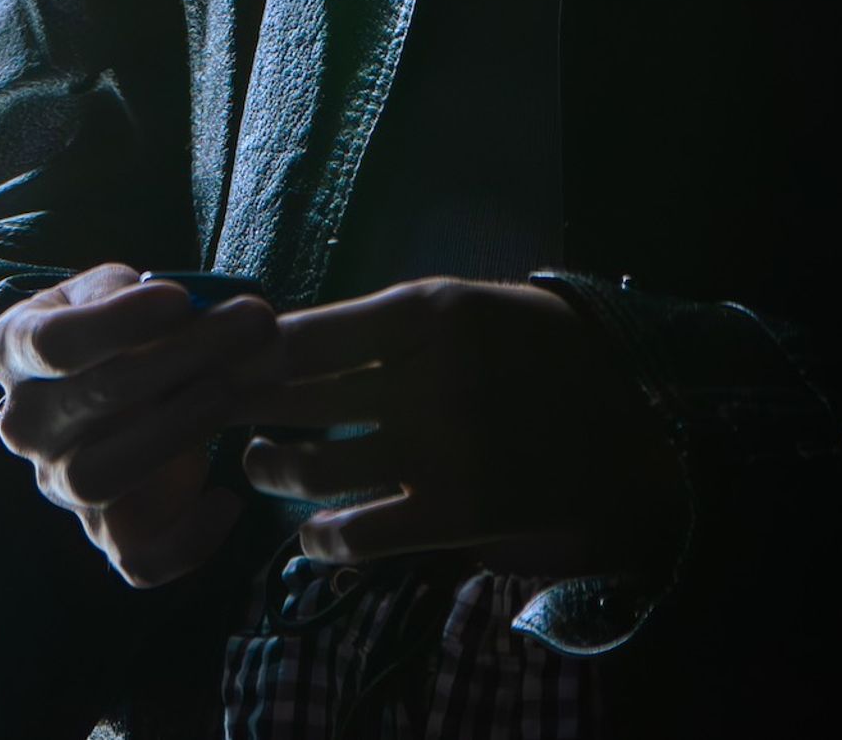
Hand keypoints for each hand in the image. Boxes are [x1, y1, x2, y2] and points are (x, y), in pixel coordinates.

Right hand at [0, 263, 283, 587]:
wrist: (105, 394)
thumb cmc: (116, 330)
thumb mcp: (115, 290)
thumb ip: (147, 291)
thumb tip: (205, 307)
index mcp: (16, 350)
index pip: (53, 343)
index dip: (118, 322)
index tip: (180, 299)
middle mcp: (26, 424)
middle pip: (92, 398)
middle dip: (179, 358)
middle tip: (250, 327)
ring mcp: (60, 485)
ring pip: (99, 478)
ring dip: (173, 432)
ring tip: (228, 392)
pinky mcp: (104, 534)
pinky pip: (136, 560)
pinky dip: (185, 543)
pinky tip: (228, 499)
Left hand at [239, 279, 677, 575]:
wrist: (631, 423)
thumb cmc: (534, 349)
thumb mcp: (465, 303)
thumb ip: (384, 321)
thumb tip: (281, 334)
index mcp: (426, 312)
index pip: (301, 333)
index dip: (246, 351)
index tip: (218, 357)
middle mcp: (426, 378)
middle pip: (293, 397)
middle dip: (238, 406)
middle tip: (210, 408)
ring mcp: (440, 450)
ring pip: (312, 469)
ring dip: (270, 469)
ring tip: (259, 462)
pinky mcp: (456, 513)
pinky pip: (358, 535)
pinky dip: (319, 539)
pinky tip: (310, 532)